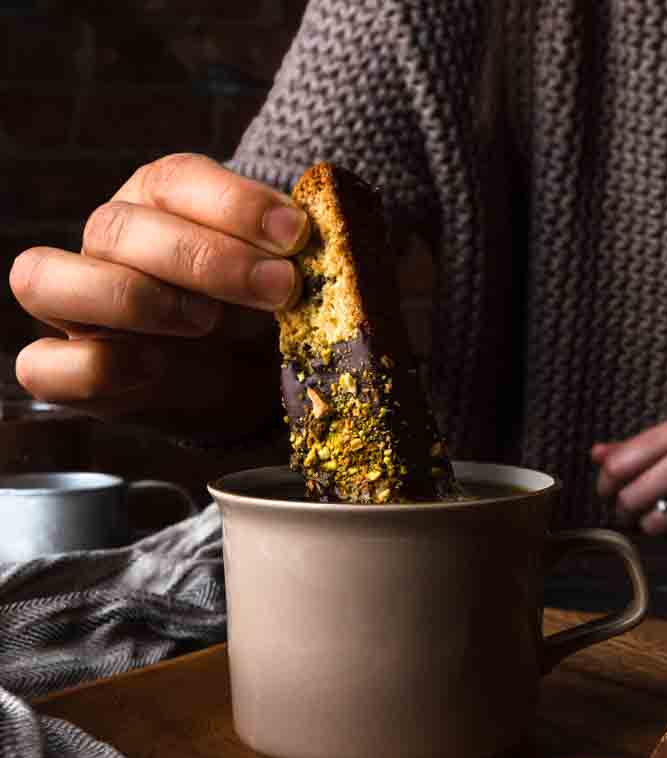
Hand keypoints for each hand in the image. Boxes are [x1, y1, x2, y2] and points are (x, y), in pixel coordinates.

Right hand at [9, 153, 308, 430]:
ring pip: (46, 278)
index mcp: (165, 206)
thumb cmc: (273, 321)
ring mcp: (82, 309)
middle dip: (205, 258)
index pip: (176, 180)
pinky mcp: (73, 374)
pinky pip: (42, 366)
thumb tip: (344, 259)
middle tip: (278, 290)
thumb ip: (312, 267)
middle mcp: (112, 247)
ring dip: (133, 298)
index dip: (235, 203)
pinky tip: (155, 368)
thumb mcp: (302, 289)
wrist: (253, 387)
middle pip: (117, 227)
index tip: (299, 235)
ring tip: (206, 323)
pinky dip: (92, 367)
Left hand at [591, 415, 666, 537]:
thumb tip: (597, 454)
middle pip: (630, 495)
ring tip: (666, 514)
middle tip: (633, 509)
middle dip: (625, 509)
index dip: (606, 484)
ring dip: (651, 523)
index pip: (621, 462)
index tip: (610, 491)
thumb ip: (641, 446)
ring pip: (652, 520)